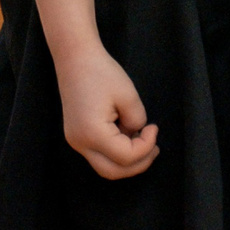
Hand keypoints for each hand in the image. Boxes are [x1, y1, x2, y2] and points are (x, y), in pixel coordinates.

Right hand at [56, 41, 158, 179]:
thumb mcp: (128, 96)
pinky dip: (115, 152)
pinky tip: (127, 136)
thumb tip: (135, 134)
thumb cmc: (101, 72)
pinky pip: (98, 154)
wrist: (74, 57)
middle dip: (138, 164)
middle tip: (154, 148)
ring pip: (104, 167)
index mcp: (92, 133)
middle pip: (113, 172)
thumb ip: (137, 121)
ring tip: (144, 144)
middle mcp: (80, 142)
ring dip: (126, 161)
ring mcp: (75, 140)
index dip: (146, 147)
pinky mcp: (76, 135)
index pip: (126, 157)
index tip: (154, 128)